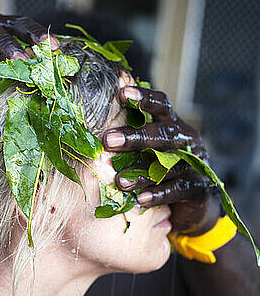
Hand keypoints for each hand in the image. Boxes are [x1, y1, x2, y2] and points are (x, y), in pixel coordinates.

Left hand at [103, 87, 219, 234]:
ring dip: (142, 173)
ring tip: (119, 181)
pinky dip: (158, 194)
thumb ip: (131, 138)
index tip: (121, 94)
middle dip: (136, 137)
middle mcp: (187, 141)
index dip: (144, 98)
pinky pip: (177, 190)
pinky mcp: (198, 188)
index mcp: (174, 126)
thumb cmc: (162, 170)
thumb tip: (97, 128)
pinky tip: (140, 199)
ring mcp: (195, 164)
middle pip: (164, 133)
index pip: (162, 105)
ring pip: (169, 165)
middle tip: (108, 141)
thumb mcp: (149, 150)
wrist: (195, 201)